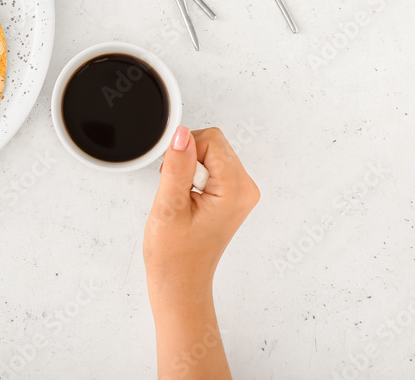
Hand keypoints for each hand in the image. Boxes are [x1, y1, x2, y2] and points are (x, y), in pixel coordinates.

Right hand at [143, 126, 258, 379]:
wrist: (180, 281)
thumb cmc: (174, 254)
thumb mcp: (169, 206)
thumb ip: (177, 165)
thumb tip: (182, 133)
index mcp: (235, 190)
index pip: (211, 140)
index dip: (183, 151)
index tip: (171, 174)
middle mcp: (245, 189)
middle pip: (213, 143)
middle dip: (187, 158)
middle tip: (176, 190)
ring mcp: (240, 193)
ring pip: (211, 153)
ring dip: (189, 167)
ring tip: (181, 198)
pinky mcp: (232, 195)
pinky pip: (211, 166)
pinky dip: (193, 175)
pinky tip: (186, 198)